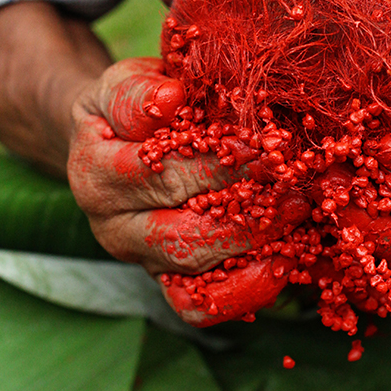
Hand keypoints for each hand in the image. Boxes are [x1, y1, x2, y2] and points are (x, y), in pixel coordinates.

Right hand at [67, 58, 310, 318]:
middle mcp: (110, 224)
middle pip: (179, 225)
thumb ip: (139, 92)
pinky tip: (280, 264)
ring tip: (295, 214)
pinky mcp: (165, 283)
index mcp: (94, 170)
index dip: (214, 161)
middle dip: (243, 203)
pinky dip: (241, 292)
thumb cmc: (133, 111)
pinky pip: (199, 305)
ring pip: (192, 266)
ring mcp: (140, 259)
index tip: (260, 144)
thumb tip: (170, 98)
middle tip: (292, 180)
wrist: (114, 146)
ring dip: (250, 243)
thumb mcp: (122, 86)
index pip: (158, 171)